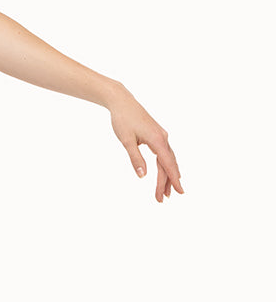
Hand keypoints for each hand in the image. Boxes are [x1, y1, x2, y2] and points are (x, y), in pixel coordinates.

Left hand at [108, 86, 183, 201]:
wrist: (122, 102)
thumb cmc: (122, 120)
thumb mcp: (126, 140)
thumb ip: (135, 158)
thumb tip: (142, 176)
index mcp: (157, 140)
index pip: (168, 163)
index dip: (174, 179)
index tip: (179, 191)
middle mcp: (163, 138)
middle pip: (168, 164)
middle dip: (166, 182)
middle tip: (162, 199)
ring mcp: (161, 136)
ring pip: (167, 160)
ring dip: (166, 176)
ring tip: (165, 193)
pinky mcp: (157, 135)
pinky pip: (164, 154)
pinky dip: (165, 166)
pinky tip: (165, 174)